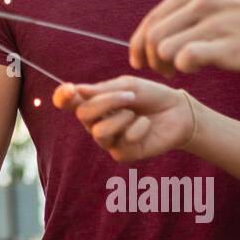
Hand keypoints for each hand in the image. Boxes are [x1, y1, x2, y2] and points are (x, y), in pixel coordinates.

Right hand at [53, 77, 194, 161]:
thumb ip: (103, 89)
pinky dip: (138, 128)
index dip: (62, 97)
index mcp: (93, 103)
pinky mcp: (122, 154)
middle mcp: (95, 123)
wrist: (178, 112)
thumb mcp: (128, 86)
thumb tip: (77, 90)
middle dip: (106, 102)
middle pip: (83, 114)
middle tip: (129, 96)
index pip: (67, 102)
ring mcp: (107, 140)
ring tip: (136, 113)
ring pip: (99, 131)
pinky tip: (146, 125)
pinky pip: (122, 141)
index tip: (70, 89)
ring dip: (121, 117)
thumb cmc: (151, 96)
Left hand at [128, 0, 239, 75]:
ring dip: (165, 66)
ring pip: (163, 48)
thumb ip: (194, 8)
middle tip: (161, 72)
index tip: (140, 59)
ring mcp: (214, 22)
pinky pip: (185, 59)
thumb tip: (165, 30)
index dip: (139, 43)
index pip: (151, 18)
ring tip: (178, 72)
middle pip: (152, 35)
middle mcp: (201, 0)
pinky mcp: (227, 45)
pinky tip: (198, 70)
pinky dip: (184, 69)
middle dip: (149, 59)